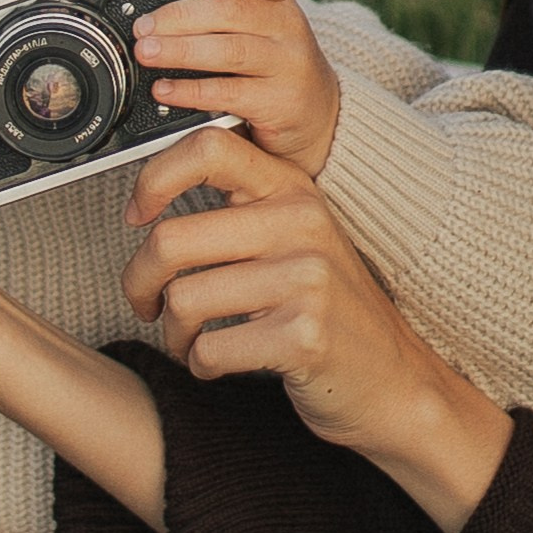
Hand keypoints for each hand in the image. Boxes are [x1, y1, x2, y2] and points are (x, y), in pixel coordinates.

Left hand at [121, 125, 512, 532]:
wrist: (395, 383)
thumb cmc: (330, 312)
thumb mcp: (296, 240)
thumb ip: (241, 211)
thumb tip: (148, 199)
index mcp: (292, 189)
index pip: (208, 148)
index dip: (153, 179)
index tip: (136, 215)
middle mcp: (300, 224)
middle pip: (171, 240)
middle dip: (139, 282)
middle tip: (147, 303)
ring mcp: (307, 280)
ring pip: (183, 301)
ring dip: (172, 335)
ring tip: (190, 342)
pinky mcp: (304, 336)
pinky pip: (210, 350)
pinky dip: (201, 366)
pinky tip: (220, 365)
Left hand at [133, 0, 341, 172]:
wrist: (321, 117)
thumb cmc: (275, 68)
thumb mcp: (263, 32)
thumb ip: (224, 18)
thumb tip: (159, 15)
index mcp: (280, 4)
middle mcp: (289, 29)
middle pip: (233, 11)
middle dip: (181, 16)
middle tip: (144, 26)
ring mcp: (289, 66)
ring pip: (231, 51)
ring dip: (182, 50)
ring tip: (148, 53)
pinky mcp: (281, 103)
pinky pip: (229, 92)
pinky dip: (190, 90)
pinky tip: (164, 89)